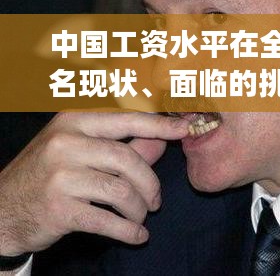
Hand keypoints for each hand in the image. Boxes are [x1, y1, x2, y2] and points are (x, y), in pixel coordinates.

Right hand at [0, 111, 188, 255]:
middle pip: (128, 159)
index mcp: (75, 121)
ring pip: (121, 191)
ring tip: (141, 217)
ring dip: (139, 209)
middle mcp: (66, 143)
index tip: (185, 129)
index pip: (127, 121)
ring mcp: (61, 175)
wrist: (3, 208)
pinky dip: (128, 231)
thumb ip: (125, 145)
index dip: (160, 126)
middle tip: (157, 200)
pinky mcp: (59, 209)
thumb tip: (162, 141)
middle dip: (150, 183)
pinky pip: (107, 220)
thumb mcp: (82, 149)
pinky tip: (136, 235)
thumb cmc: (49, 172)